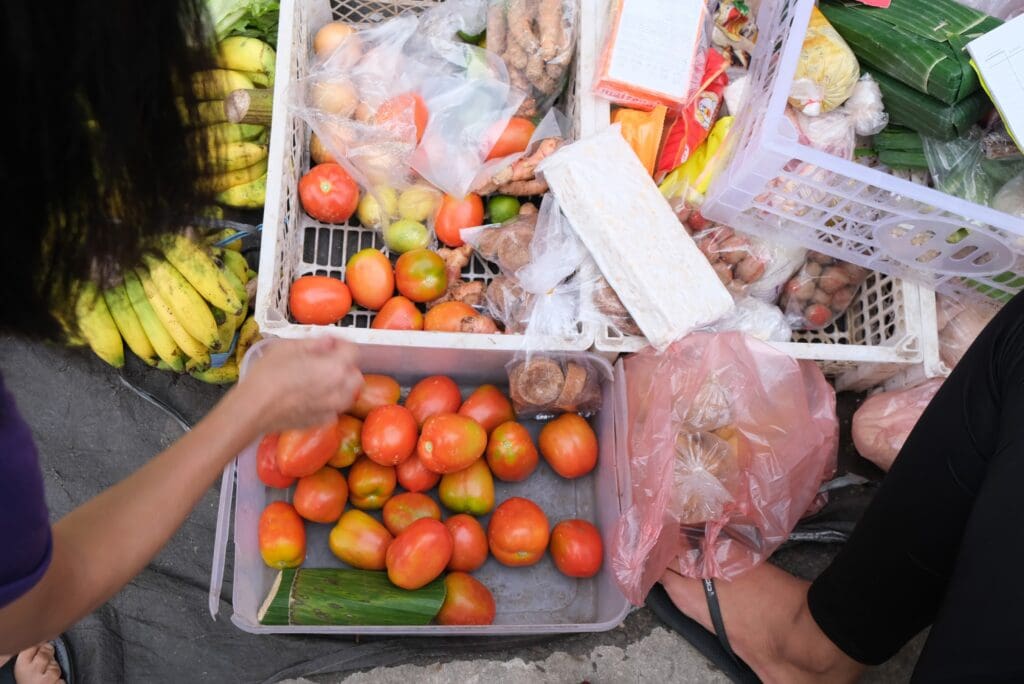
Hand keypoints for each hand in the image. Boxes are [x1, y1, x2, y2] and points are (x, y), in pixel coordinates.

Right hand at [236, 337, 363, 433]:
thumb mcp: (288, 348)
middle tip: (325, 360)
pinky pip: (334, 408)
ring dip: (340, 384)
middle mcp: (339, 390)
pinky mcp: (321, 421)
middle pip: (354, 375)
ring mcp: (332, 409)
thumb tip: (328, 342)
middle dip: (344, 365)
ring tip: (319, 379)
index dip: (341, 343)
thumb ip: (314, 343)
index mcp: (335, 368)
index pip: (353, 351)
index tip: (329, 342)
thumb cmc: (268, 376)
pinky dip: (328, 401)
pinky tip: (311, 396)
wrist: (253, 409)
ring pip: (348, 394)